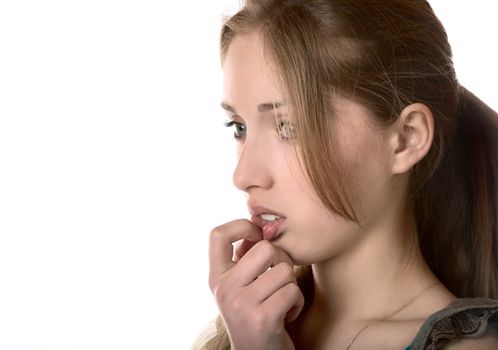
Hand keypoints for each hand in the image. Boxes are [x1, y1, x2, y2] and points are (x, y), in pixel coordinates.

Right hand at [208, 219, 303, 349]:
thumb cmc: (253, 314)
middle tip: (279, 275)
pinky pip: (292, 291)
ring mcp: (241, 304)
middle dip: (281, 259)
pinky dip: (296, 302)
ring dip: (290, 284)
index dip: (242, 226)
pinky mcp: (263, 318)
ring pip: (284, 269)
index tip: (257, 235)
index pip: (217, 234)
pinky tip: (286, 313)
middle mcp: (224, 289)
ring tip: (281, 298)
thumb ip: (244, 259)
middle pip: (265, 248)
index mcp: (216, 277)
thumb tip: (260, 227)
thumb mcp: (239, 287)